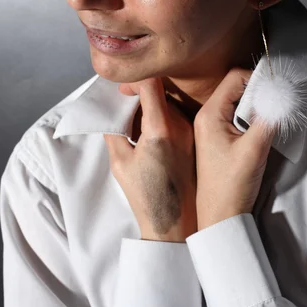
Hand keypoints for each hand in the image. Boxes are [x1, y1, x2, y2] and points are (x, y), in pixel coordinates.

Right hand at [104, 78, 196, 242]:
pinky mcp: (194, 141)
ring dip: (150, 110)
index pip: (150, 83)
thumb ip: (113, 130)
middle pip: (159, 93)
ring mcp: (190, 132)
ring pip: (167, 105)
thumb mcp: (119, 162)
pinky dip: (161, 121)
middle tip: (125, 115)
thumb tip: (112, 112)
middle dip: (139, 98)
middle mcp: (181, 125)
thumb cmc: (146, 197)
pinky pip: (176, 119)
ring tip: (137, 134)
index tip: (122, 92)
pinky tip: (152, 143)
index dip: (133, 82)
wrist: (176, 224)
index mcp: (161, 128)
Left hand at [193, 67, 276, 229]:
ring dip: (255, 107)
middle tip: (274, 107)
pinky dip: (250, 119)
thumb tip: (282, 95)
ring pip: (237, 102)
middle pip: (235, 87)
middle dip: (258, 93)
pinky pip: (235, 116)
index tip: (276, 91)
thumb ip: (268, 118)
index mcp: (209, 114)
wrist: (219, 216)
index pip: (234, 78)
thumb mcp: (255, 149)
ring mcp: (210, 128)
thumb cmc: (231, 185)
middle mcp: (206, 116)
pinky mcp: (216, 139)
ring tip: (267, 122)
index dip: (257, 79)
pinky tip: (259, 132)